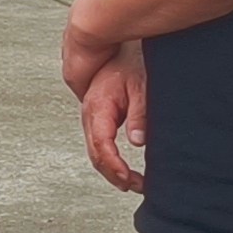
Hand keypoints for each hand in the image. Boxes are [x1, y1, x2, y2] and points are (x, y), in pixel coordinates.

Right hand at [74, 38, 148, 194]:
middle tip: (134, 186)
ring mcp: (92, 116)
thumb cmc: (132, 62)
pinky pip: (100, 143)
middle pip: (95, 153)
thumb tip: (137, 142)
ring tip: (132, 183)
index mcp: (97, 106)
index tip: (128, 180)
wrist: (123, 46)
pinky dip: (110, 159)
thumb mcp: (142, 86)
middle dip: (113, 174)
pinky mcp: (99, 117)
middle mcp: (90, 113)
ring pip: (96, 151)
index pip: (101, 145)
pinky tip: (124, 169)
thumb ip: (139, 114)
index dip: (113, 166)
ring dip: (112, 170)